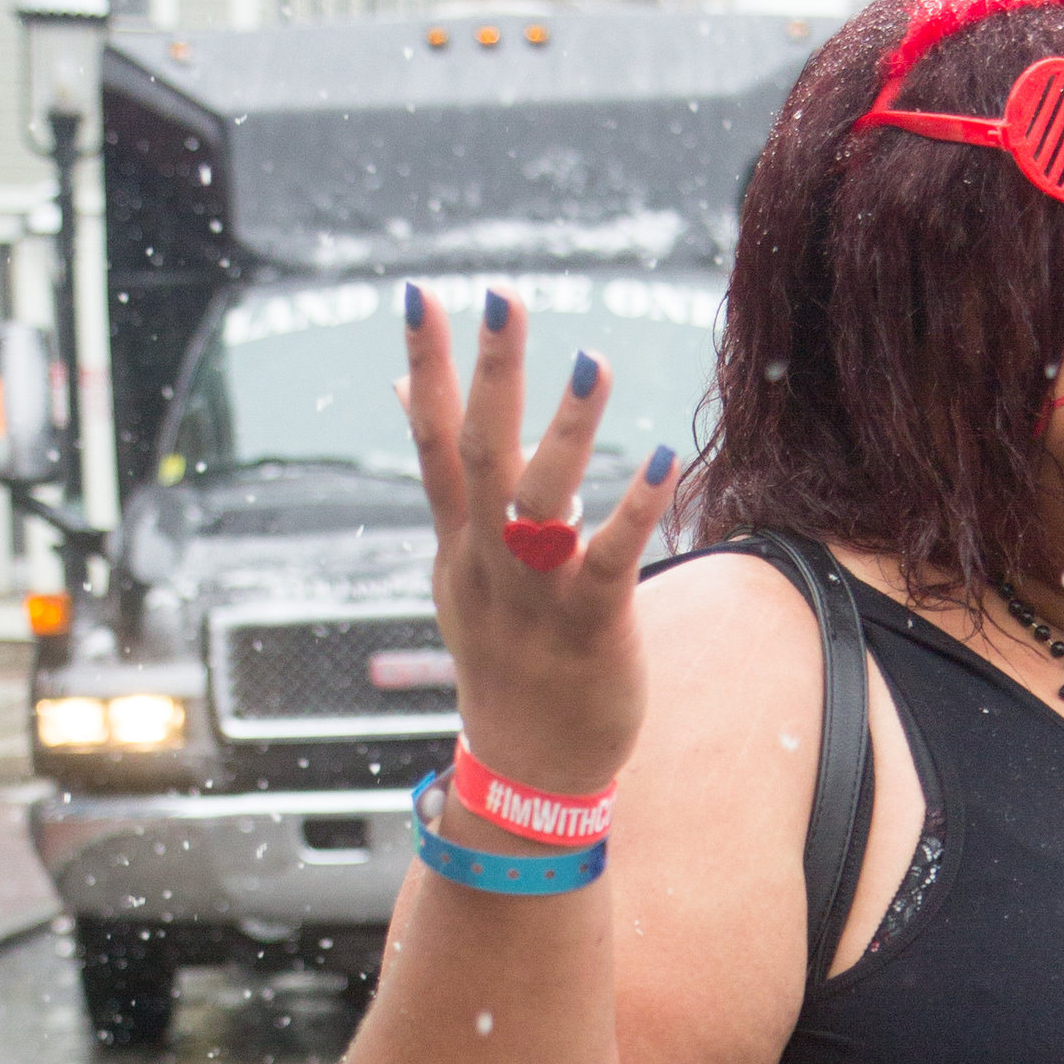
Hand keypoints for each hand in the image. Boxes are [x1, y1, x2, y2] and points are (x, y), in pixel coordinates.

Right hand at [401, 283, 679, 799]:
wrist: (529, 770)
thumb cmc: (504, 657)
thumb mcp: (456, 570)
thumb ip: (443, 483)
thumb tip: (400, 395)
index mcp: (459, 543)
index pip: (433, 441)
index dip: (425, 368)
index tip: (420, 293)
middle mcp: (488, 562)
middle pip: (482, 456)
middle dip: (492, 375)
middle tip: (502, 296)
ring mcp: (536, 596)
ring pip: (543, 503)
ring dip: (566, 429)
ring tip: (592, 358)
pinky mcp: (591, 626)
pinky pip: (612, 560)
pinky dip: (636, 509)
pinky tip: (663, 457)